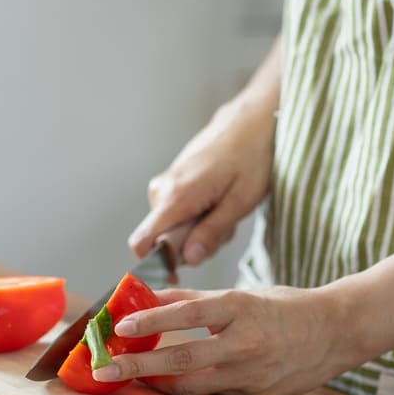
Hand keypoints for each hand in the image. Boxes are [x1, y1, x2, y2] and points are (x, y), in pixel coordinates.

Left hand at [89, 286, 356, 394]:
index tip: (119, 327)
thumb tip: (149, 299)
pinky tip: (170, 387)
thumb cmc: (283, 308)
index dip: (151, 320)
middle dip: (138, 366)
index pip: (186, 314)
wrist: (337, 331)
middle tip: (105, 371)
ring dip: (157, 384)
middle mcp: (243, 343)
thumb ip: (196, 303)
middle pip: (181, 359)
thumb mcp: (241, 296)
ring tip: (131, 379)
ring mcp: (251, 374)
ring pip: (193, 386)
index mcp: (239, 309)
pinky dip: (190, 390)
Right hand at [128, 101, 275, 266]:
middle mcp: (162, 190)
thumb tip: (188, 259)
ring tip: (225, 209)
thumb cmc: (251, 157)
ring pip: (172, 227)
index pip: (142, 242)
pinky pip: (176, 213)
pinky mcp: (171, 182)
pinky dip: (198, 215)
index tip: (180, 273)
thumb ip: (213, 232)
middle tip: (224, 229)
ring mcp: (165, 184)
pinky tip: (218, 200)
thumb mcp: (241, 201)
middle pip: (162, 240)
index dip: (156, 265)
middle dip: (192, 245)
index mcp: (176, 197)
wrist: (251, 121)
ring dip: (199, 230)